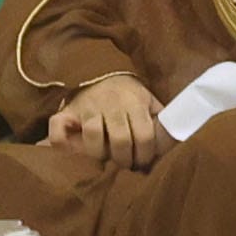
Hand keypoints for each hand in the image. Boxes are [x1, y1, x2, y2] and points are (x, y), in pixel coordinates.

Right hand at [47, 73, 171, 170]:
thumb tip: (177, 140)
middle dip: (125, 159)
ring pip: (93, 136)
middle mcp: (111, 103)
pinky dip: (62, 143)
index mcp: (134, 102)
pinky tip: (72, 152)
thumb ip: (161, 119)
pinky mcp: (67, 111)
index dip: (145, 156)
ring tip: (104, 160)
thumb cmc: (128, 94)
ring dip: (99, 154)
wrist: (99, 70)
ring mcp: (87, 106)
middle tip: (124, 165)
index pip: (144, 136)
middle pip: (120, 139)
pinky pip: (58, 128)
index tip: (143, 164)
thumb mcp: (148, 100)